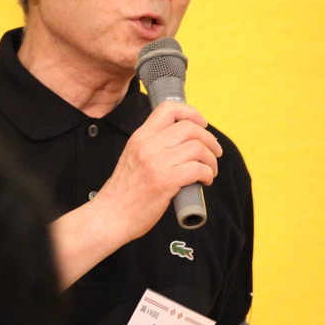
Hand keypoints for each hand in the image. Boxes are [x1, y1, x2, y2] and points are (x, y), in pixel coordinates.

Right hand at [50, 101, 221, 288]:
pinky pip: (197, 169)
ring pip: (197, 148)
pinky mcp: (165, 182)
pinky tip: (206, 180)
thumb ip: (151, 146)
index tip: (202, 125)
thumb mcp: (132, 157)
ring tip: (210, 170)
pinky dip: (208, 173)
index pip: (168, 109)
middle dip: (209, 139)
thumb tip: (181, 144)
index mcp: (140, 137)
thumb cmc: (123, 192)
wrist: (110, 216)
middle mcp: (148, 145)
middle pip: (189, 128)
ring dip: (211, 159)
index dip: (191, 113)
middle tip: (214, 152)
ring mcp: (156, 163)